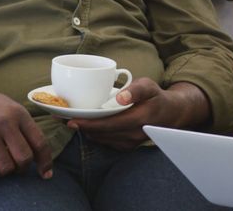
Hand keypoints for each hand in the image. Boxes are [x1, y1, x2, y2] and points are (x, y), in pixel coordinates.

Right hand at [0, 78, 51, 179]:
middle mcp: (5, 124)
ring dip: (4, 172)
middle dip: (22, 168)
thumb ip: (23, 127)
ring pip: (5, 168)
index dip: (45, 161)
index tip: (46, 174)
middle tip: (15, 167)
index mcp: (19, 114)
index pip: (40, 142)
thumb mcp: (9, 107)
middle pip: (24, 158)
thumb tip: (39, 153)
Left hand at [66, 79, 208, 150]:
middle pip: (101, 133)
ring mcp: (131, 143)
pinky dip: (95, 134)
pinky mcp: (128, 146)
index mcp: (138, 119)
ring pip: (102, 139)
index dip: (88, 124)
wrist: (170, 114)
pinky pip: (106, 142)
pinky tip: (88, 126)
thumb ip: (135, 90)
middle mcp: (134, 134)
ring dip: (86, 131)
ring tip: (72, 120)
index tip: (71, 120)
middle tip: (63, 118)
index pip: (108, 124)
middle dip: (81, 127)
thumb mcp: (149, 86)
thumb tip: (122, 97)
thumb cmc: (155, 97)